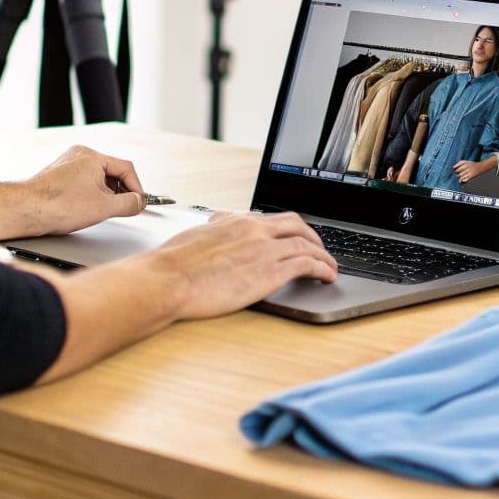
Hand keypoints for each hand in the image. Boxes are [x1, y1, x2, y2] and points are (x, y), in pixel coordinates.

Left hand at [0, 145, 146, 239]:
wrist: (25, 211)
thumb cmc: (56, 205)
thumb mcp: (103, 207)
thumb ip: (129, 203)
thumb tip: (139, 202)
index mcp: (92, 157)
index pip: (126, 168)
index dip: (137, 188)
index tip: (140, 202)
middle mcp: (79, 156)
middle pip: (112, 172)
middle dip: (121, 192)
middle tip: (125, 208)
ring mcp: (67, 165)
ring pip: (97, 178)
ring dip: (105, 195)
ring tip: (103, 211)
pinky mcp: (58, 176)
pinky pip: (83, 183)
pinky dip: (90, 195)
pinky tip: (86, 209)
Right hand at [152, 211, 337, 319]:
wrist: (167, 280)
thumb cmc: (171, 265)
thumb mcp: (194, 237)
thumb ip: (212, 232)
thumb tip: (212, 229)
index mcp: (236, 222)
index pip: (272, 219)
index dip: (290, 229)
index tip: (295, 237)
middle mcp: (254, 230)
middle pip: (297, 225)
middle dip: (313, 237)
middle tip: (320, 249)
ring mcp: (264, 249)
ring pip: (307, 245)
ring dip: (324, 256)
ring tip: (331, 267)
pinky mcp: (271, 271)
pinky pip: (308, 264)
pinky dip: (323, 269)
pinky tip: (328, 276)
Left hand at [453, 156, 496, 182]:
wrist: (482, 167)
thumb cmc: (472, 164)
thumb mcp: (466, 161)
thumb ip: (459, 163)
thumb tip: (453, 167)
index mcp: (466, 163)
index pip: (458, 167)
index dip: (455, 169)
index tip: (454, 170)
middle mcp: (468, 167)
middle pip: (459, 171)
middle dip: (458, 173)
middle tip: (458, 174)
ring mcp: (470, 172)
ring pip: (462, 175)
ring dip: (460, 177)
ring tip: (460, 177)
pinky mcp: (472, 176)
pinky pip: (465, 179)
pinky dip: (463, 180)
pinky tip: (462, 180)